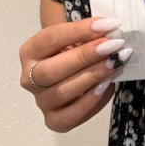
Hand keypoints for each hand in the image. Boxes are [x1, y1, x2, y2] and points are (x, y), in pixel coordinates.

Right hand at [19, 17, 129, 131]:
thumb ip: (87, 33)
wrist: (74, 70)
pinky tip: (107, 85)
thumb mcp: (76, 36)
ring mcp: (41, 101)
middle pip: (51, 70)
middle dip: (85, 56)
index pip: (51, 38)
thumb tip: (110, 31)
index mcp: (30, 51)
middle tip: (112, 45)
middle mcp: (29, 78)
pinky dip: (91, 101)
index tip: (107, 25)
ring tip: (115, 63)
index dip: (80, 30)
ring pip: (62, 93)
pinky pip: (70, 116)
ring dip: (92, 76)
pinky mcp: (54, 120)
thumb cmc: (75, 50)